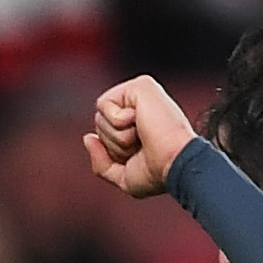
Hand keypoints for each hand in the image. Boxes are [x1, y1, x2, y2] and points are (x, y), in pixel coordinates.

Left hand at [83, 76, 197, 199]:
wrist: (175, 164)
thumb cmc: (158, 172)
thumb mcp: (123, 176)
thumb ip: (101, 162)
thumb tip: (88, 138)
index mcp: (138, 125)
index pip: (103, 136)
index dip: (114, 152)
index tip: (140, 154)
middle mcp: (140, 107)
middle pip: (99, 125)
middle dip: (114, 144)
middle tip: (141, 145)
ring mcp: (140, 94)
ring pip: (100, 117)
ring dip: (118, 135)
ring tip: (143, 134)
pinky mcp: (139, 85)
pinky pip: (104, 104)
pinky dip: (119, 121)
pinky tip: (141, 121)